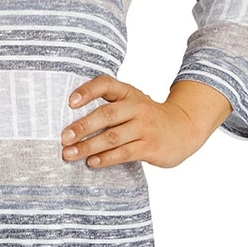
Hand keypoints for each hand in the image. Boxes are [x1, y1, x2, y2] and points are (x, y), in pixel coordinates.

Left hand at [60, 75, 232, 168]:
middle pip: (106, 114)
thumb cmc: (147, 117)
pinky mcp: (150, 146)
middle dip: (82, 127)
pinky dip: (107, 158)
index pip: (106, 84)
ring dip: (89, 147)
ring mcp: (145, 127)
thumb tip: (70, 124)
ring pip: (113, 137)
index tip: (70, 102)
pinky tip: (92, 162)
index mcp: (128, 92)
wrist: (184, 128)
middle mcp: (137, 107)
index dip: (87, 91)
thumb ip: (108, 106)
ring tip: (70, 154)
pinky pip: (125, 153)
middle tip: (63, 138)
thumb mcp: (131, 103)